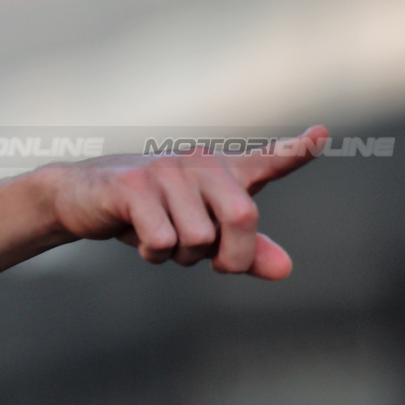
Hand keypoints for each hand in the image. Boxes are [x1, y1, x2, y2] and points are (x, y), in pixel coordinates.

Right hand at [46, 126, 328, 279]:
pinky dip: (153, 253)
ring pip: (197, 238)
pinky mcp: (132, 186)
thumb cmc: (150, 214)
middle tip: (215, 266)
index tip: (322, 135)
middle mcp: (198, 163)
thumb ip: (245, 250)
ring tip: (160, 241)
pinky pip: (162, 239)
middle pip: (242, 217)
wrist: (82, 199)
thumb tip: (285, 270)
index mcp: (221, 172)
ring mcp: (164, 172)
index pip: (266, 161)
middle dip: (233, 256)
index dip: (296, 151)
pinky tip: (138, 238)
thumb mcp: (200, 234)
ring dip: (180, 257)